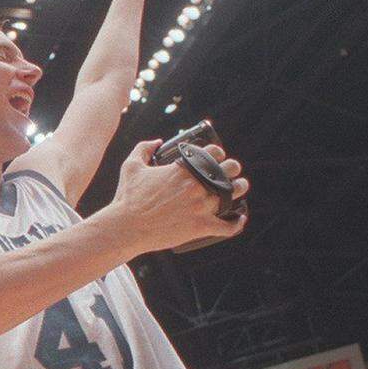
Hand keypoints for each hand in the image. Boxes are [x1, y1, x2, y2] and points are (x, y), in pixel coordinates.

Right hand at [107, 139, 248, 254]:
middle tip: (231, 172)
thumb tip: (157, 141)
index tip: (218, 158)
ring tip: (240, 187)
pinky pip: (228, 226)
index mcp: (183, 169)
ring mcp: (200, 207)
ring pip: (233, 194)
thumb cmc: (128, 199)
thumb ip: (143, 148)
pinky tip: (239, 219)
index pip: (213, 153)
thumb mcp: (131, 167)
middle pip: (228, 170)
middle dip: (232, 169)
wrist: (127, 227)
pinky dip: (236, 223)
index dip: (218, 154)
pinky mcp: (201, 226)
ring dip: (239, 188)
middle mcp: (196, 186)